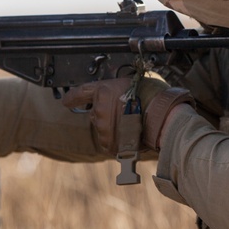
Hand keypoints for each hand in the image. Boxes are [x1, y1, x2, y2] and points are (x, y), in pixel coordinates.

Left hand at [61, 74, 191, 153]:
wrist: (163, 116)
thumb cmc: (154, 97)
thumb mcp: (135, 84)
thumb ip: (122, 91)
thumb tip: (124, 97)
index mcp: (103, 91)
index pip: (81, 93)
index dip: (73, 97)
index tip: (66, 101)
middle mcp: (99, 110)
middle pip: (97, 115)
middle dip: (108, 116)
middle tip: (127, 114)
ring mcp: (103, 129)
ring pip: (103, 131)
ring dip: (114, 130)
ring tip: (133, 125)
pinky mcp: (109, 144)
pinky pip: (110, 144)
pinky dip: (119, 143)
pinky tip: (131, 136)